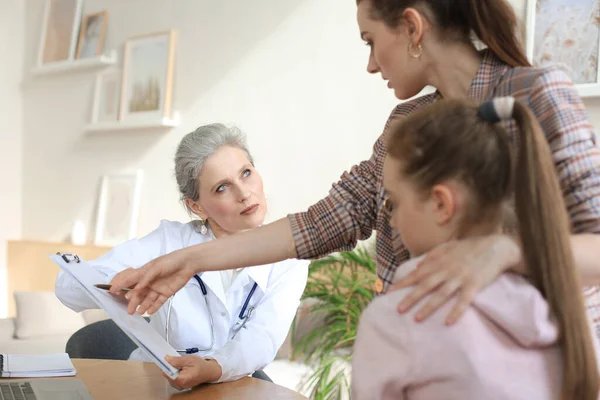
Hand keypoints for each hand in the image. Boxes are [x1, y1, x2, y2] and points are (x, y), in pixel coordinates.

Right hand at [108, 249, 195, 314]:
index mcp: (144, 272)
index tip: (112, 292)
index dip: (121, 286)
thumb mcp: (155, 267)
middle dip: (132, 301)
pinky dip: (154, 307)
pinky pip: (158, 302)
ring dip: (142, 305)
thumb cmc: (170, 261)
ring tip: (138, 313)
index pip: (130, 280)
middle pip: (138, 293)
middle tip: (128, 310)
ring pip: (147, 299)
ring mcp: (158, 288)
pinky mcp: (167, 293)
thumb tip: (136, 288)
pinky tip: (149, 312)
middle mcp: (149, 281)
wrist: (188, 263)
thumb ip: (145, 278)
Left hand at [163, 355, 221, 389]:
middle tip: (174, 360)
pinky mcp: (180, 385)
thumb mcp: (189, 359)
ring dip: (172, 369)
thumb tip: (167, 359)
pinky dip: (174, 372)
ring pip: (169, 377)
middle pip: (167, 375)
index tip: (164, 359)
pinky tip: (180, 368)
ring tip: (180, 364)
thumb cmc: (201, 366)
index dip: (165, 365)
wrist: (208, 372)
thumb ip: (177, 360)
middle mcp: (180, 385)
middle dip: (169, 366)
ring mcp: (180, 386)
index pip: (167, 373)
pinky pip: (172, 378)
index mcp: (182, 379)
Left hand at [391, 235, 520, 324]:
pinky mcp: (475, 285)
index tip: (389, 292)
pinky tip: (448, 322)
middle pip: (425, 286)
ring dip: (428, 307)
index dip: (403, 283)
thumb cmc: (471, 247)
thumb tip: (418, 266)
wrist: (497, 247)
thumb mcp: (449, 246)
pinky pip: (464, 300)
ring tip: (417, 318)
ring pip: (441, 295)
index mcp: (440, 262)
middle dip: (411, 297)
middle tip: (398, 309)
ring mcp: (461, 278)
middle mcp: (447, 270)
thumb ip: (433, 255)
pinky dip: (456, 311)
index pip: (417, 274)